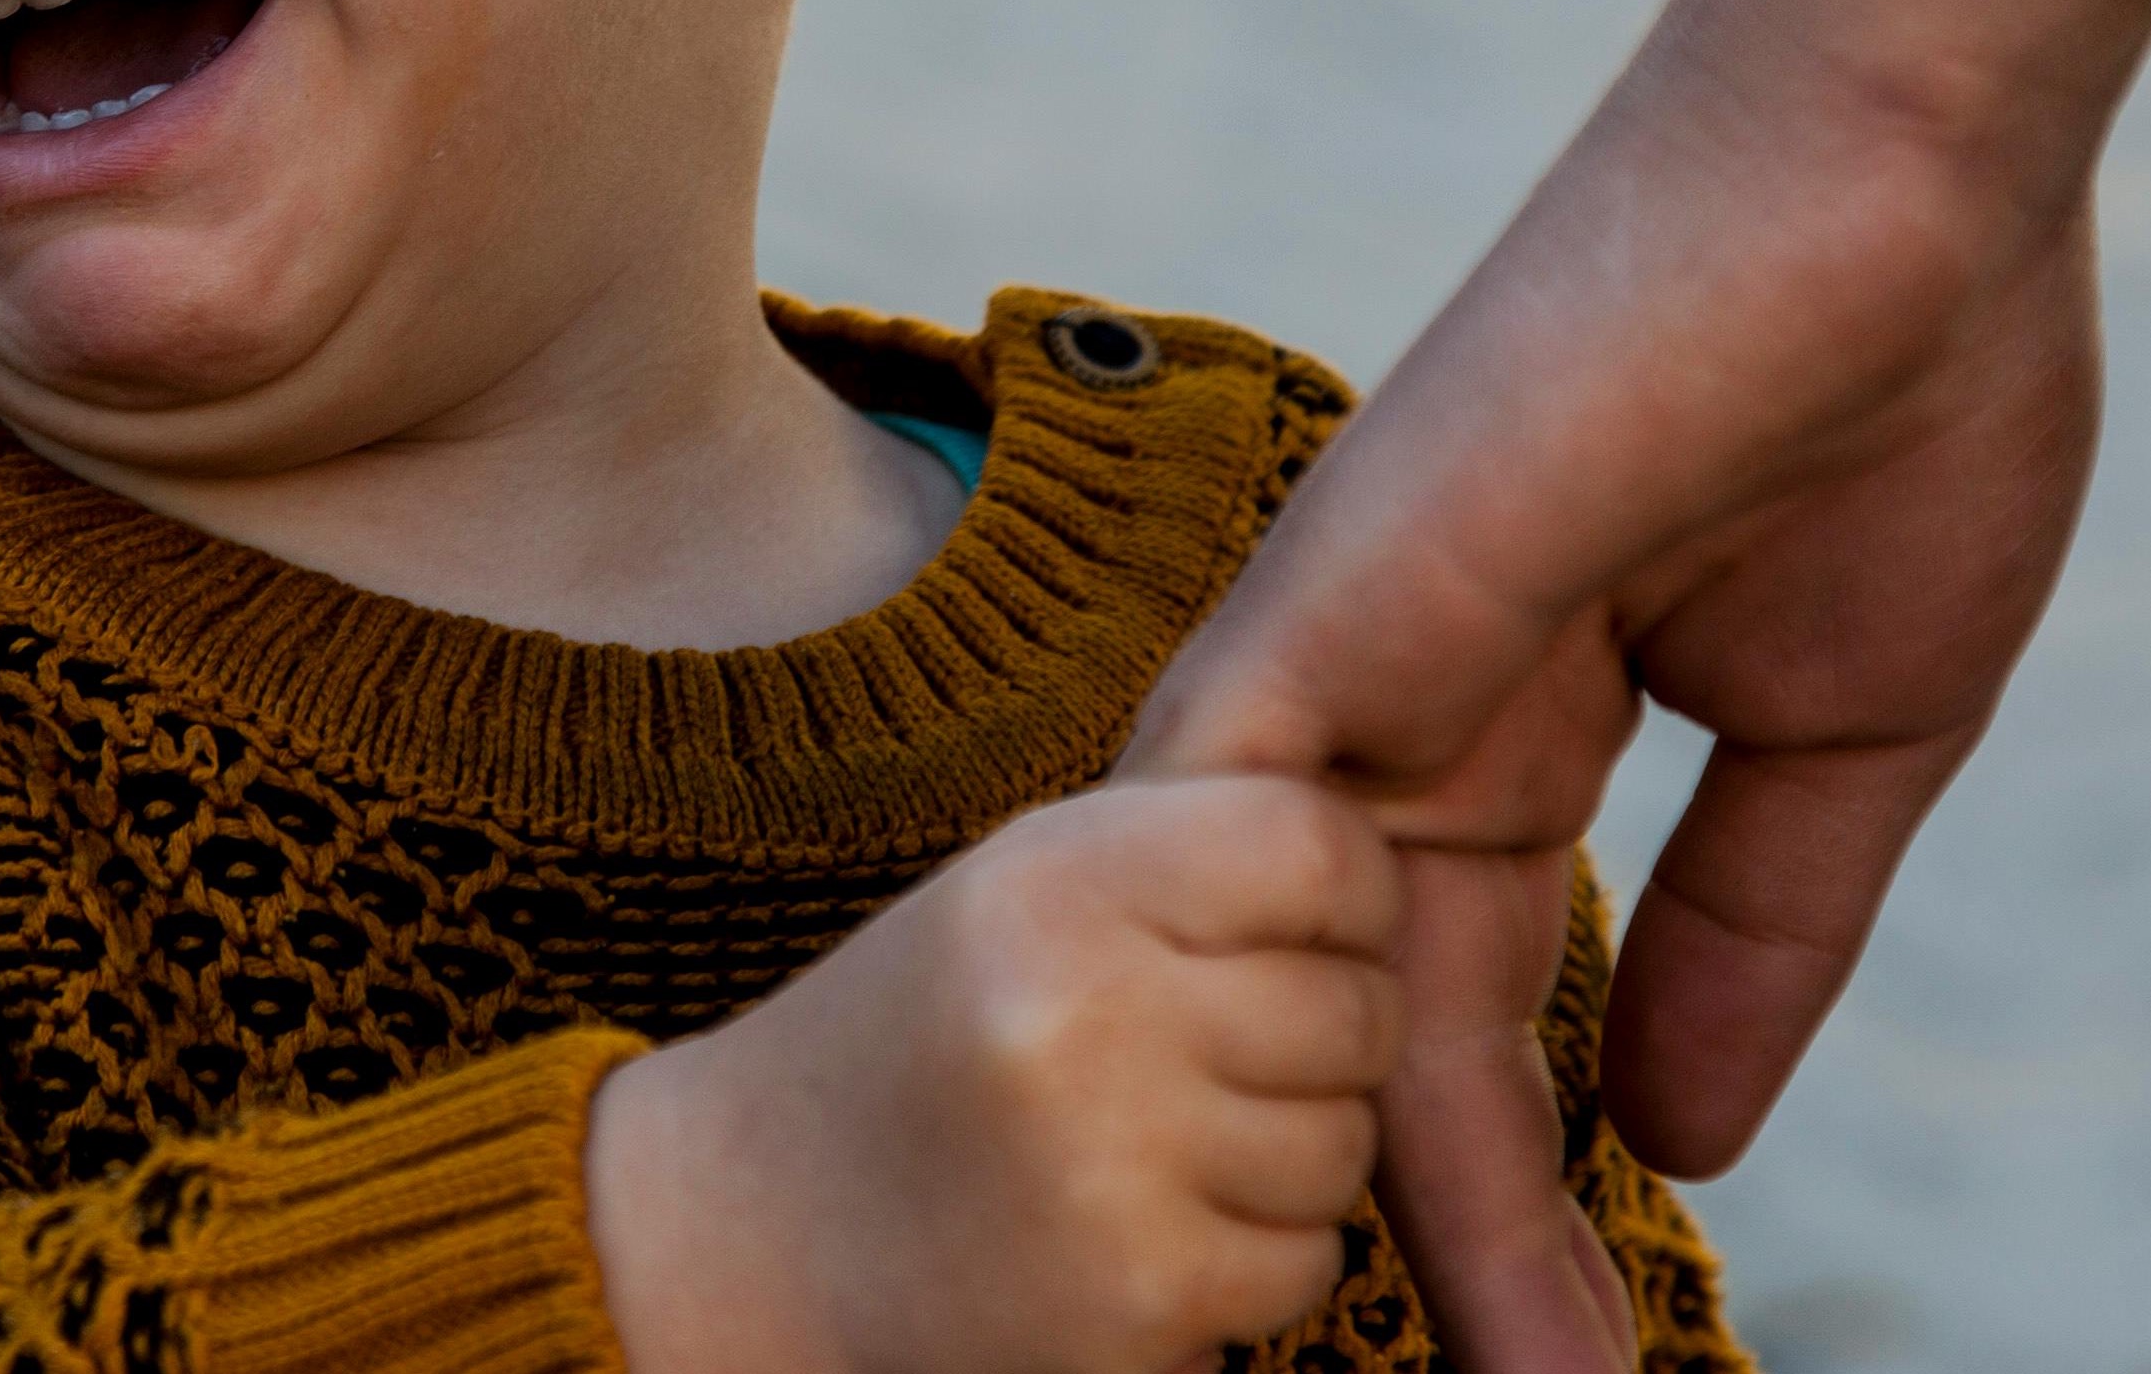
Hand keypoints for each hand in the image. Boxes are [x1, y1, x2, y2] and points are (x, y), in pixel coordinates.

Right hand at [586, 777, 1408, 1373]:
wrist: (756, 1228)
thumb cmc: (929, 1034)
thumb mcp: (1025, 887)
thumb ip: (1188, 851)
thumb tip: (1395, 859)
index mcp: (1056, 877)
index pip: (1320, 847)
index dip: (1346, 895)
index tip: (1298, 930)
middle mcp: (1084, 1011)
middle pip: (1358, 1011)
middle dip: (1319, 1042)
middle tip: (1213, 1055)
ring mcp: (1112, 1168)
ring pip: (1343, 1149)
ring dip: (1288, 1160)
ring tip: (1159, 1145)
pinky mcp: (1135, 1303)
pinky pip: (1304, 1266)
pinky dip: (1251, 1263)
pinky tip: (1144, 1234)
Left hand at [1118, 0, 2150, 1373]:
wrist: (1915, 150)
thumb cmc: (1907, 381)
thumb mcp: (1846, 727)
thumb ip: (1752, 930)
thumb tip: (1682, 1143)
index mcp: (1508, 715)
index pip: (1471, 1010)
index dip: (1510, 1199)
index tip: (1573, 1362)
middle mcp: (1390, 691)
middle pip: (1363, 1021)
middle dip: (1431, 1239)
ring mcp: (1351, 637)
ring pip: (1285, 957)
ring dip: (1342, 1169)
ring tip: (1431, 1361)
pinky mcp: (1345, 584)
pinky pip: (1220, 823)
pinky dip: (1223, 986)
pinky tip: (1261, 1148)